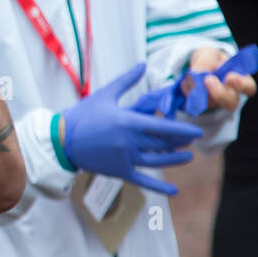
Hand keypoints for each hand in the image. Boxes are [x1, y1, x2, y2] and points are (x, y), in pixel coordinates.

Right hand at [62, 62, 203, 195]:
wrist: (60, 140)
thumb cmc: (82, 115)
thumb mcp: (105, 95)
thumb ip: (127, 80)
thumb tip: (143, 64)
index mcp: (128, 121)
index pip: (163, 127)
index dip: (183, 130)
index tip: (197, 131)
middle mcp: (130, 141)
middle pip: (163, 143)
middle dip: (180, 142)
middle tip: (192, 140)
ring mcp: (125, 158)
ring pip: (157, 160)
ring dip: (174, 159)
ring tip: (188, 157)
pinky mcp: (119, 171)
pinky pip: (143, 180)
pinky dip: (159, 187)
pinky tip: (174, 191)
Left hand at [183, 48, 256, 109]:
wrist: (195, 66)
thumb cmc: (210, 60)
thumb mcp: (209, 53)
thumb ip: (207, 61)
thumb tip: (199, 74)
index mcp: (240, 80)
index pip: (248, 87)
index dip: (241, 85)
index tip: (229, 77)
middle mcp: (230, 95)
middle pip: (230, 102)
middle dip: (218, 93)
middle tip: (207, 80)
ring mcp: (215, 103)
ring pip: (207, 102)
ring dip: (196, 86)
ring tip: (191, 72)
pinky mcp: (200, 106)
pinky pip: (191, 101)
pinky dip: (186, 88)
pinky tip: (187, 79)